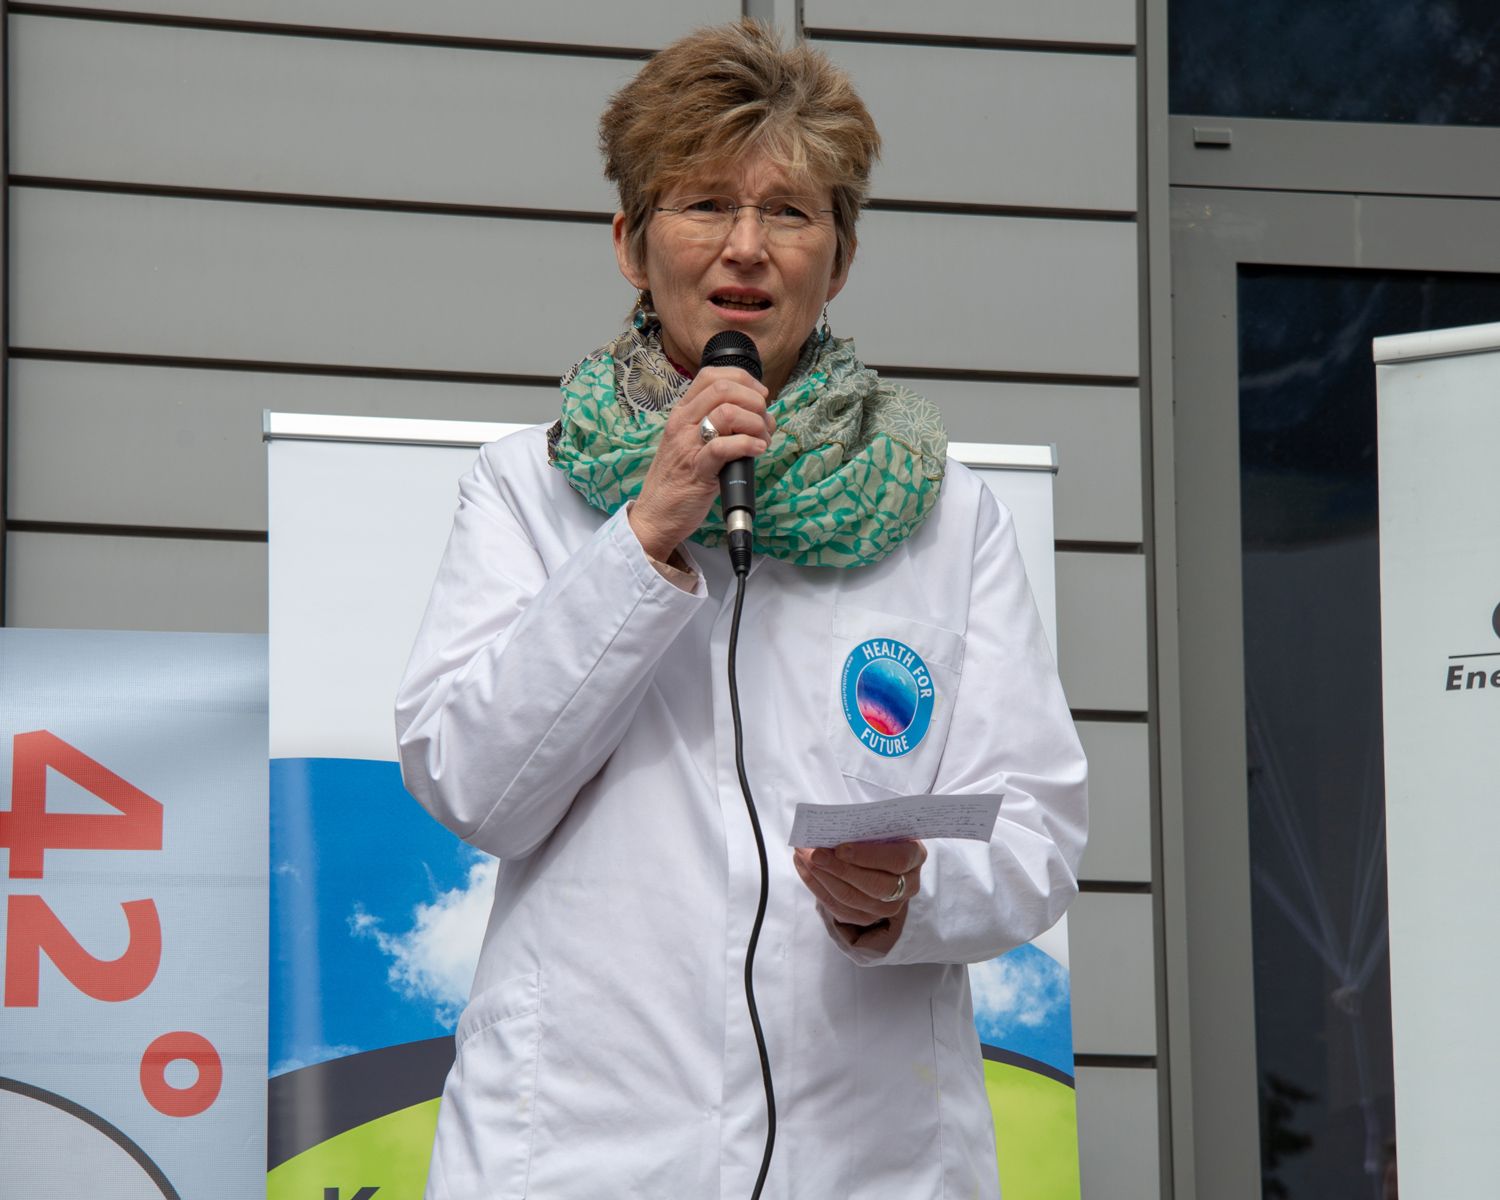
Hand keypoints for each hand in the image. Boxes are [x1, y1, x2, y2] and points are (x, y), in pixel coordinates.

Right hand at [629, 366, 771, 559]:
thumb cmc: (678, 480)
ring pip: (727, 413)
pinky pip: (724, 446)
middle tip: (764, 422)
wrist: (655, 515)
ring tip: (762, 439)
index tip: (760, 396)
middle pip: (724, 389)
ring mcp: (688, 445)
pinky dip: (748, 444)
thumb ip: (713, 424)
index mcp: (682, 413)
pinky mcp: (698, 470)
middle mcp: (682, 423)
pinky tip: (757, 450)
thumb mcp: (690, 442)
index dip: (744, 380)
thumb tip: (753, 413)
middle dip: (755, 401)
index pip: (712, 376)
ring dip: (756, 423)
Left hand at [793, 839, 925, 954]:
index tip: (840, 848)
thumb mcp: (878, 824)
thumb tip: (830, 832)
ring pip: (853, 899)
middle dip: (840, 870)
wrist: (876, 852)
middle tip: (815, 854)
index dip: (868, 856)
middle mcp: (908, 886)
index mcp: (915, 856)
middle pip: (875, 886)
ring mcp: (888, 906)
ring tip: (803, 857)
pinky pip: (839, 908)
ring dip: (823, 878)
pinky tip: (803, 868)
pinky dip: (817, 887)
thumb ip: (863, 827)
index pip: (896, 860)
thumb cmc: (877, 832)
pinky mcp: (867, 917)